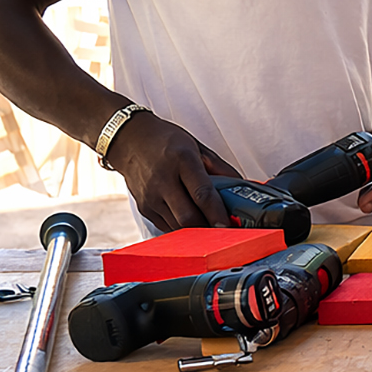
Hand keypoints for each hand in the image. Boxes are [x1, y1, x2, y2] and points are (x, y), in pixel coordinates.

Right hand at [105, 113, 240, 231]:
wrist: (129, 140)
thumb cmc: (166, 141)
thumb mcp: (197, 147)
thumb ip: (221, 168)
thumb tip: (243, 187)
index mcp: (181, 160)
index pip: (202, 194)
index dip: (217, 213)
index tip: (230, 225)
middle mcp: (163, 180)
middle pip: (188, 217)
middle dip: (208, 228)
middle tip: (225, 229)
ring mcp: (150, 197)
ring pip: (177, 227)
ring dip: (197, 231)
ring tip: (210, 225)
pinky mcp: (144, 208)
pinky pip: (167, 227)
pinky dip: (182, 228)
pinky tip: (192, 220)